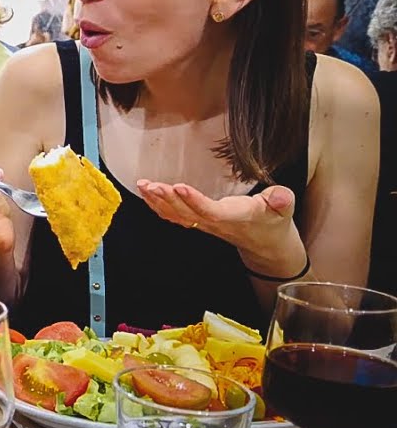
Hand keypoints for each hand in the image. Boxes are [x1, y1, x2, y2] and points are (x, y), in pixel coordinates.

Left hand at [137, 181, 301, 262]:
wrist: (265, 242)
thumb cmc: (272, 221)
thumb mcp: (284, 208)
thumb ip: (282, 200)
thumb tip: (282, 196)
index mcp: (235, 217)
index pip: (211, 211)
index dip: (194, 201)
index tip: (180, 186)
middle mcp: (214, 223)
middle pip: (187, 214)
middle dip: (168, 199)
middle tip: (152, 185)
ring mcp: (203, 224)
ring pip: (176, 216)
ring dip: (157, 202)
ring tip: (144, 185)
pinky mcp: (197, 222)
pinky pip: (173, 216)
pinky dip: (157, 205)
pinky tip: (146, 192)